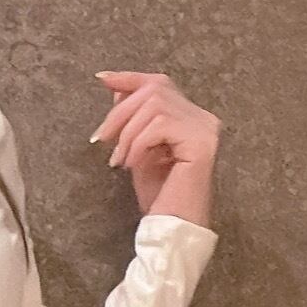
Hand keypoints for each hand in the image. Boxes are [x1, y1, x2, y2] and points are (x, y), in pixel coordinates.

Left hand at [89, 69, 220, 219]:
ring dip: (127, 132)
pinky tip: (131, 164)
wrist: (171, 229)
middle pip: (155, 89)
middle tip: (100, 139)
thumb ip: (132, 120)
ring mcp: (206, 129)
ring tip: (119, 160)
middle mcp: (203, 119)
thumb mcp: (137, 150)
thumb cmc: (158, 197)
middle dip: (120, 111)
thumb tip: (115, 88)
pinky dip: (138, 142)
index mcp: (191, 118)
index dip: (130, 77)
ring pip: (155, 104)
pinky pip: (159, 124)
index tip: (102, 79)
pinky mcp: (202, 143)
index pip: (160, 83)